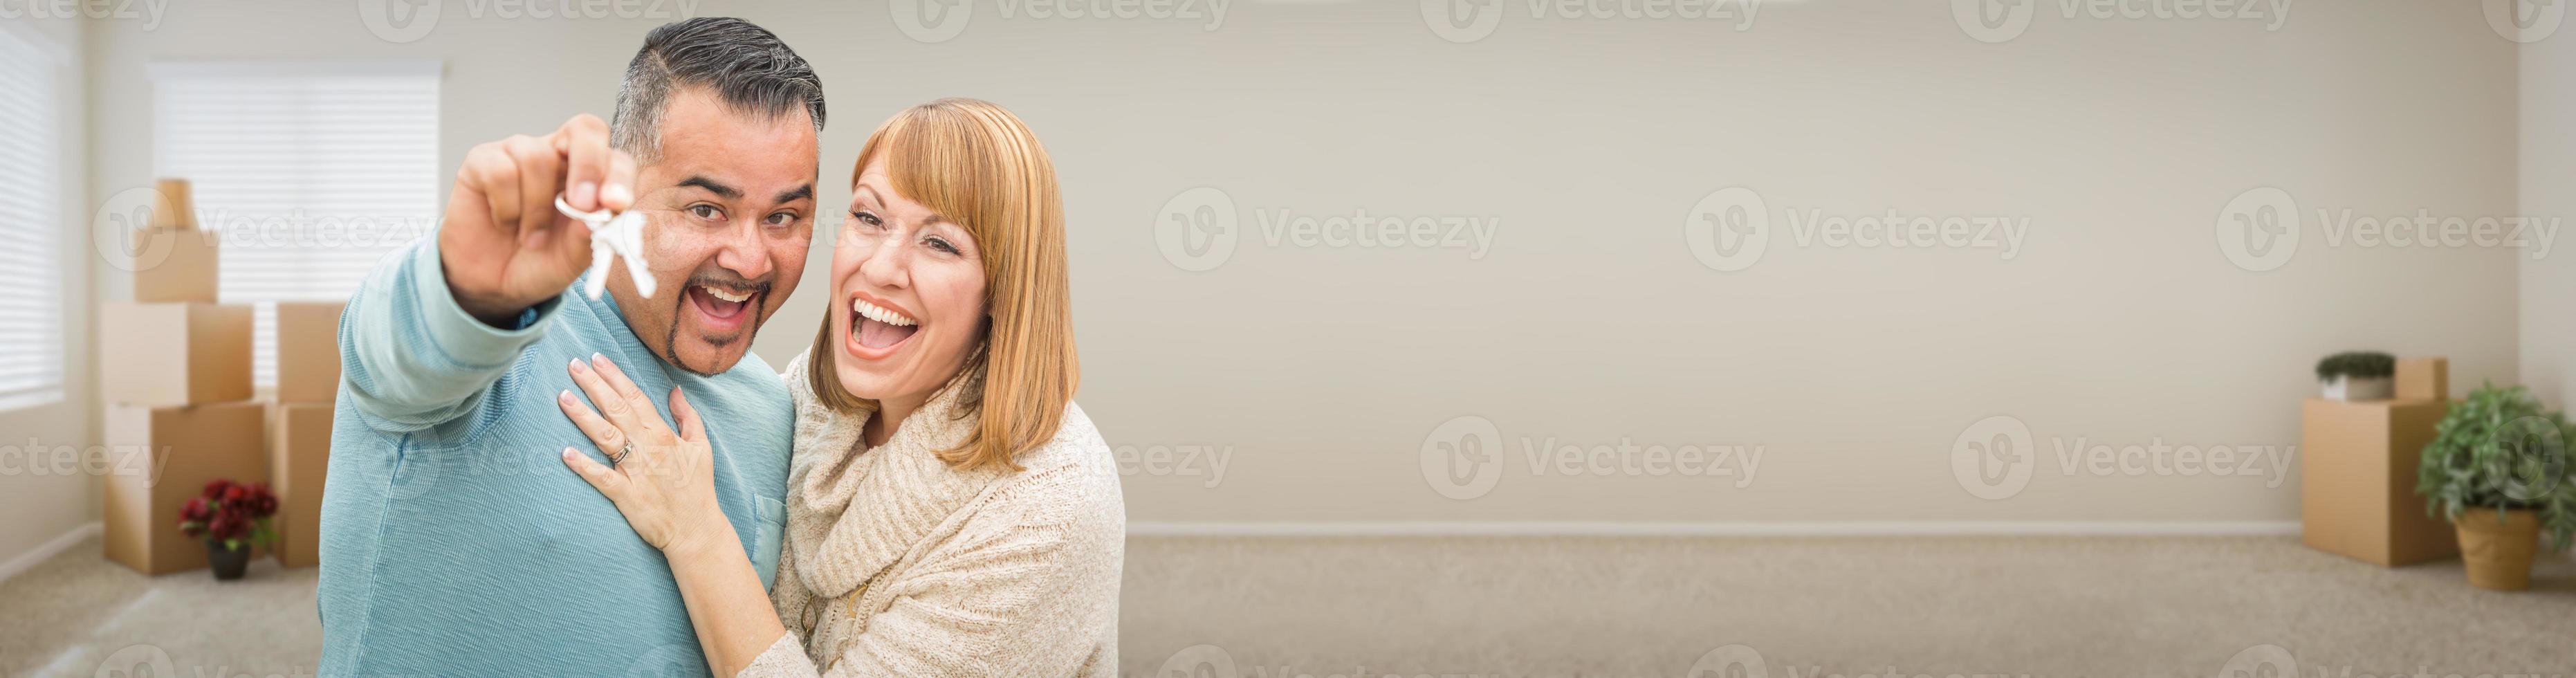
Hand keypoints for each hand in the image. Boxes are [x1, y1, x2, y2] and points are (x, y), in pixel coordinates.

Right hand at [441, 114, 639, 325]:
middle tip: (581, 204)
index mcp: (591, 176)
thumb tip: (603, 211)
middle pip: (584, 128)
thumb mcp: (571, 259)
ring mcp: (519, 152)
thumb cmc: (539, 262)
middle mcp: (558, 155)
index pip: (615, 158)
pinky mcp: (482, 160)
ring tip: (532, 239)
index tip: (616, 204)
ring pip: (537, 158)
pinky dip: (506, 207)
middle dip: (588, 165)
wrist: (492, 282)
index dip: (619, 176)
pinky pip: (500, 171)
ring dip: (536, 209)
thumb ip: (589, 235)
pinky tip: (504, 223)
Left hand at [557, 352, 725, 552]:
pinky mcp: (626, 495)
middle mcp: (647, 448)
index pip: (635, 397)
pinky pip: (601, 478)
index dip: (615, 376)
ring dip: (583, 416)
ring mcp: (635, 471)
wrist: (696, 529)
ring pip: (606, 437)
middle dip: (594, 385)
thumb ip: (687, 416)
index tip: (597, 358)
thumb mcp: (701, 446)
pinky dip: (584, 466)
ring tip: (563, 396)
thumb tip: (675, 391)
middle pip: (617, 409)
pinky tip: (566, 453)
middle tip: (573, 364)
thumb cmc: (698, 488)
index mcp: (663, 434)